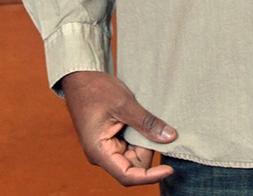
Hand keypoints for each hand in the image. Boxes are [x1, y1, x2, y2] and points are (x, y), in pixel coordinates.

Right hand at [62, 70, 176, 186]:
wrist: (81, 78)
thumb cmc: (96, 90)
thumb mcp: (124, 104)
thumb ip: (146, 123)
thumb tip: (170, 138)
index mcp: (99, 152)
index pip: (128, 176)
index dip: (150, 176)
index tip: (169, 169)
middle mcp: (102, 155)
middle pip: (134, 164)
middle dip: (147, 147)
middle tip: (149, 122)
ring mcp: (107, 147)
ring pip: (134, 154)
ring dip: (143, 139)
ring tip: (140, 116)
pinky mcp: (111, 139)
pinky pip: (131, 144)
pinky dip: (139, 134)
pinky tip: (139, 119)